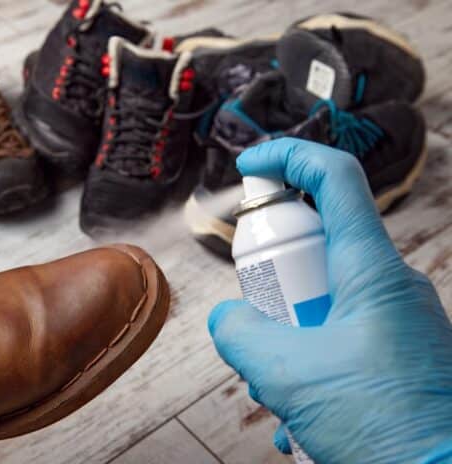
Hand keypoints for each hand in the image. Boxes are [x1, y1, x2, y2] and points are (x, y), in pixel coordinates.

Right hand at [208, 138, 451, 462]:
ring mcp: (393, 321)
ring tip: (278, 395)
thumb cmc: (379, 422)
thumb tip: (229, 317)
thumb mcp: (286, 374)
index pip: (334, 177)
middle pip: (312, 249)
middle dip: (269, 288)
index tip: (248, 165)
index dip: (286, 156)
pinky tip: (298, 419)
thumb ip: (238, 333)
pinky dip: (306, 369)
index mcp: (371, 269)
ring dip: (283, 343)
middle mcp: (388, 285)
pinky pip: (335, 340)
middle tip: (258, 330)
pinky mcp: (393, 354)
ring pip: (316, 303)